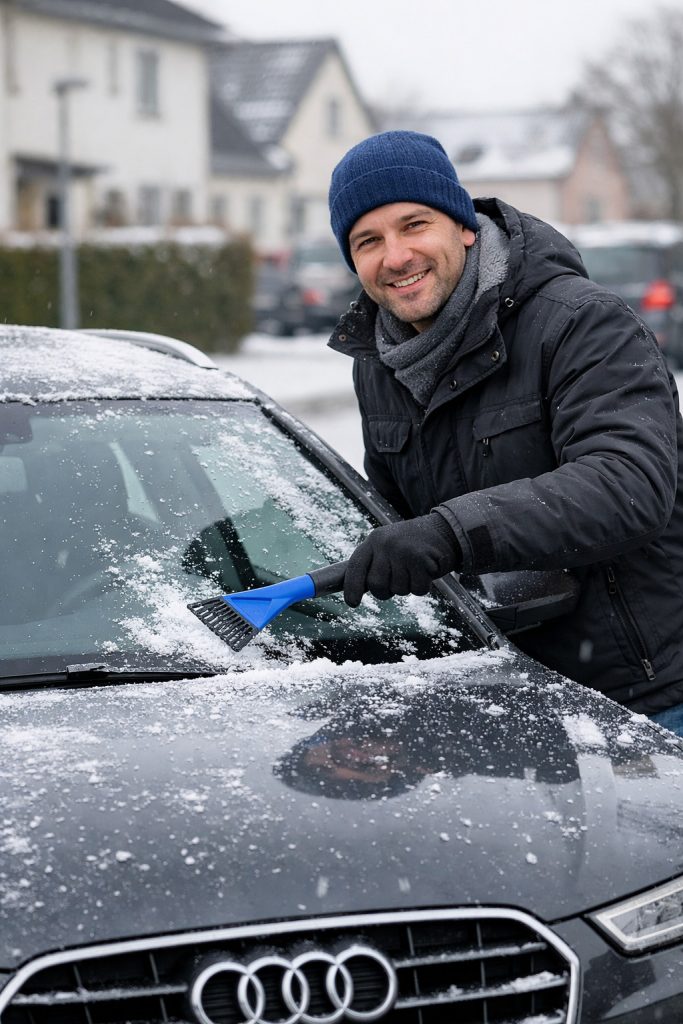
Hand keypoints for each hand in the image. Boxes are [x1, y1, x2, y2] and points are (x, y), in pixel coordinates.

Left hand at [344, 513, 460, 607]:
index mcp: (374, 540)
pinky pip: (417, 589)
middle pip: (376, 584)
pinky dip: (422, 586)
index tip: (352, 603)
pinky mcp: (421, 559)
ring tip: (414, 570)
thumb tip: (353, 589)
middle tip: (398, 581)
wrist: (445, 529)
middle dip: (386, 591)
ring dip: (407, 587)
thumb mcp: (388, 546)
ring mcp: (403, 550)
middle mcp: (385, 543)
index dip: (352, 587)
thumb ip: (373, 564)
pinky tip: (426, 572)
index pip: (356, 566)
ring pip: (398, 589)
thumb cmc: (413, 545)